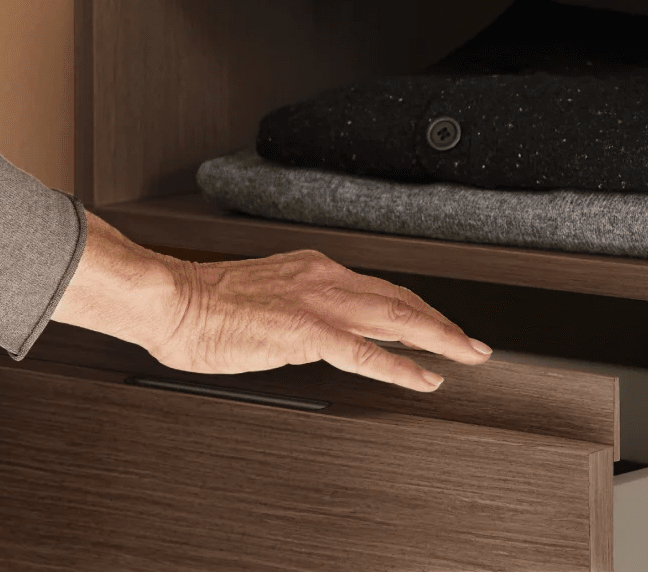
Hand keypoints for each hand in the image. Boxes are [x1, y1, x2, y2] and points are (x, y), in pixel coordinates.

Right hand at [51, 210, 490, 391]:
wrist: (172, 300)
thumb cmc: (206, 305)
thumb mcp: (267, 300)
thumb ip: (302, 313)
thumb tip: (325, 336)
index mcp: (314, 269)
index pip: (381, 289)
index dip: (418, 309)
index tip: (441, 325)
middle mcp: (324, 278)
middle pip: (400, 301)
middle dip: (443, 323)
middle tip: (475, 344)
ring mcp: (317, 303)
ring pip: (395, 319)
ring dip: (439, 338)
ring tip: (467, 355)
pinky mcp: (305, 331)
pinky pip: (364, 353)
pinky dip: (400, 366)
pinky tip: (423, 378)